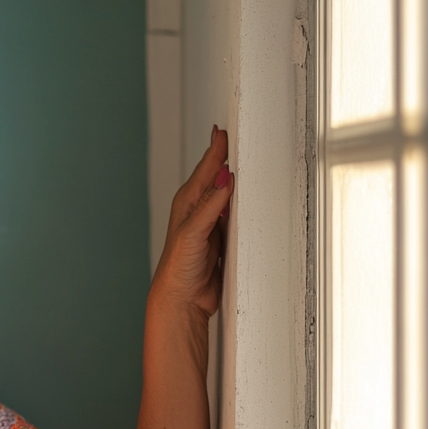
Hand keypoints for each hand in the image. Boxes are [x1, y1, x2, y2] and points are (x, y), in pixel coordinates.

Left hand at [151, 125, 233, 319]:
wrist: (183, 299)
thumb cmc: (178, 268)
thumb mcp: (193, 233)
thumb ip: (210, 206)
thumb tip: (224, 179)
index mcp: (189, 203)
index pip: (207, 168)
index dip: (217, 148)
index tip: (224, 129)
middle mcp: (200, 209)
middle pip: (217, 176)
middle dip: (227, 157)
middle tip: (239, 136)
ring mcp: (211, 223)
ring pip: (228, 194)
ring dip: (237, 180)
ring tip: (247, 161)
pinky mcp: (222, 238)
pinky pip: (236, 214)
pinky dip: (243, 204)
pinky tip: (249, 199)